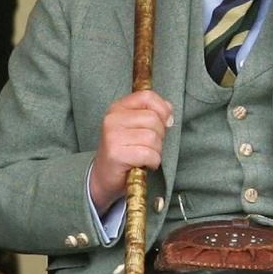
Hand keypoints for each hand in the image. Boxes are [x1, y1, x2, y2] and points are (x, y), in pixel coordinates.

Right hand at [89, 90, 172, 213]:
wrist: (103, 176)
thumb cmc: (124, 150)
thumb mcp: (135, 127)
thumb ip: (151, 113)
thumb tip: (169, 109)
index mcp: (117, 108)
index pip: (147, 96)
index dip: (163, 109)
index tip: (166, 122)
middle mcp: (112, 119)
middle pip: (153, 119)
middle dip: (160, 135)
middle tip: (150, 145)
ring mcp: (113, 136)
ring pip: (152, 137)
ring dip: (156, 151)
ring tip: (146, 156)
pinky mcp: (116, 153)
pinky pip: (148, 154)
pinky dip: (153, 162)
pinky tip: (144, 164)